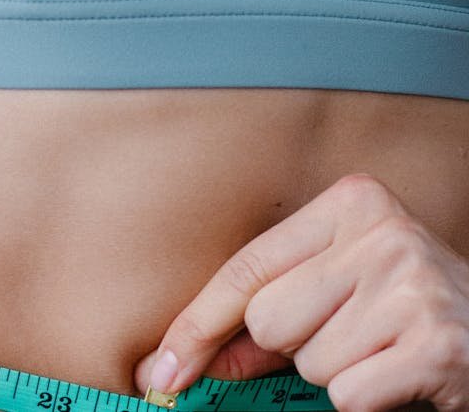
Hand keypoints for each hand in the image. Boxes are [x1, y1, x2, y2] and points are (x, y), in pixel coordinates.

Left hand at [134, 173, 468, 410]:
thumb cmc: (406, 309)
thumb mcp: (335, 292)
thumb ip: (261, 318)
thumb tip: (181, 358)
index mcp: (351, 203)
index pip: (245, 269)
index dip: (196, 325)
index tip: (161, 367)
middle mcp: (382, 234)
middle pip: (267, 320)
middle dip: (292, 346)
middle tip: (351, 334)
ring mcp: (411, 286)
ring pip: (307, 361)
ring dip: (336, 371)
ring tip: (383, 348)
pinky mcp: (433, 344)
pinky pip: (347, 393)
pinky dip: (366, 399)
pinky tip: (402, 373)